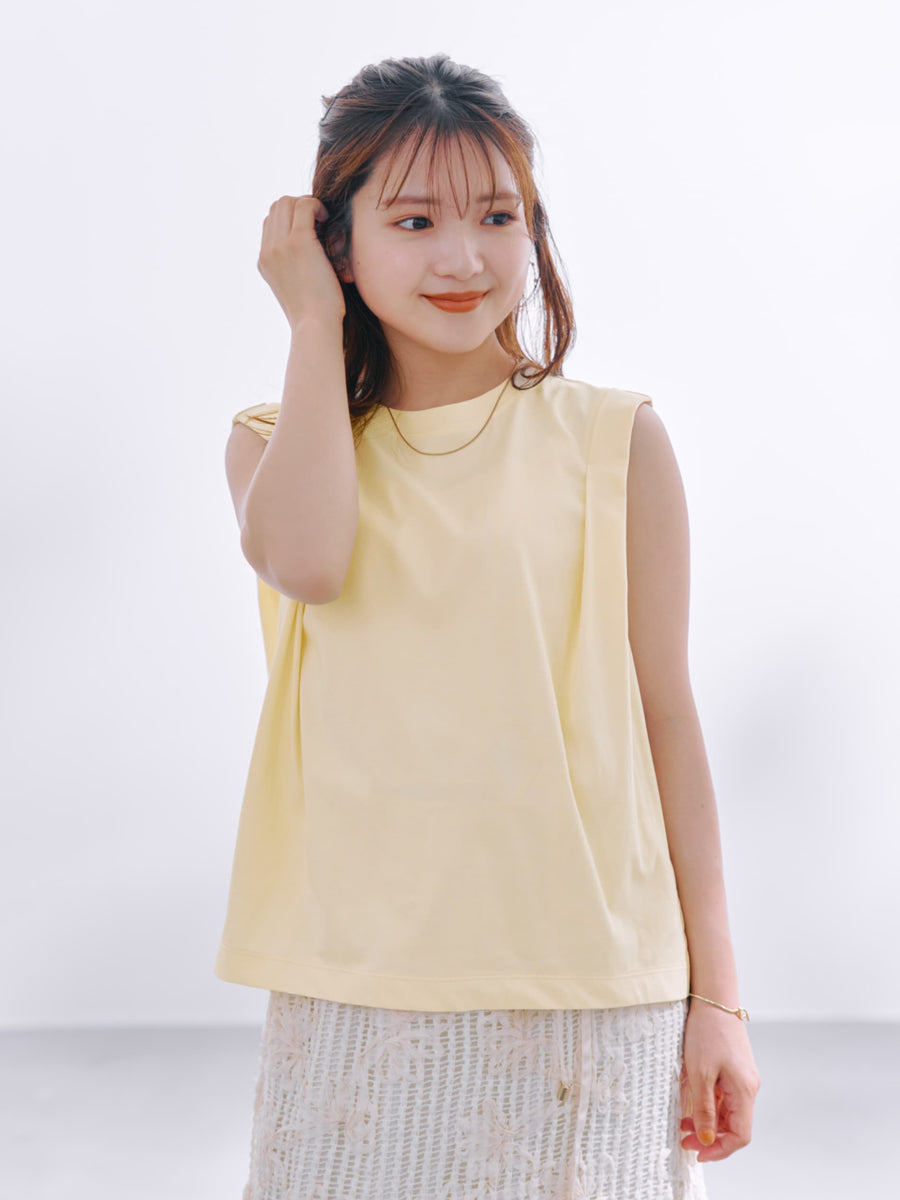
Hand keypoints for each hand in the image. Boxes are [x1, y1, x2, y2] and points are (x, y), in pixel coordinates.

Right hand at [257, 195, 346, 329]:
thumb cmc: (316, 315)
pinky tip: (327, 219)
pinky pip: (305, 206)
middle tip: (318, 219)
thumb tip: (312, 256)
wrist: (315, 327)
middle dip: (298, 205)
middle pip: (276, 207)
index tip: (311, 226)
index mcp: (265, 262)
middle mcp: (268, 251)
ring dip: (307, 204)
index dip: (290, 217)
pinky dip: (317, 206)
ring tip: (323, 219)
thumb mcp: (298, 290)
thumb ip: (296, 269)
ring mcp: (280, 245)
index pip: (271, 223)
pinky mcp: (299, 242)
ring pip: (287, 202)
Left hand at [679, 1001, 760, 1161]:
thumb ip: (704, 1109)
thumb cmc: (707, 1032)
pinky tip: (691, 1104)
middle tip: (684, 1138)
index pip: (740, 1135)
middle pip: (734, 1126)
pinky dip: (709, 1105)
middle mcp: (748, 1087)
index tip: (697, 1153)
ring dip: (708, 1122)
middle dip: (710, 1137)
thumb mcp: (700, 1073)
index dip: (720, 1149)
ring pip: (728, 1112)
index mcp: (745, 1091)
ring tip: (683, 1123)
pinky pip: (724, 1097)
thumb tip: (706, 1139)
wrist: (713, 999)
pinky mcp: (733, 1069)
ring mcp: (741, 1078)